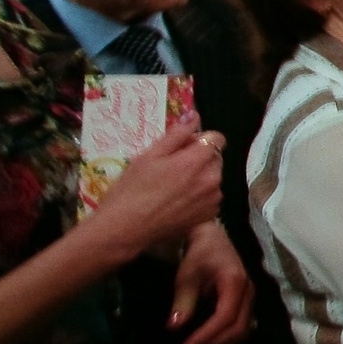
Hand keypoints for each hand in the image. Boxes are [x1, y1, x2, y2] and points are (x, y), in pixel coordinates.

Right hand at [92, 123, 224, 259]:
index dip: (200, 139)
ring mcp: (213, 198)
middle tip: (171, 167)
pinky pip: (210, 196)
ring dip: (200, 177)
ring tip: (172, 187)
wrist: (125, 228)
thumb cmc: (132, 189)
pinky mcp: (210, 215)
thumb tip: (194, 115)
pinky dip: (199, 194)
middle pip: (215, 157)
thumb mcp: (150, 155)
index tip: (182, 147)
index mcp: (198, 160)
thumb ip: (177, 134)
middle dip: (199, 158)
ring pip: (213, 177)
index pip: (217, 138)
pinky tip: (177, 201)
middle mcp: (212, 178)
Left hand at [169, 221, 254, 343]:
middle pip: (236, 329)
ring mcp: (251, 300)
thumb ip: (183, 300)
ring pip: (241, 333)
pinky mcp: (247, 305)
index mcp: (235, 283)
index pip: (225, 317)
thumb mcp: (187, 275)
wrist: (214, 240)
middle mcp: (249, 293)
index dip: (205, 337)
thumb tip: (174, 327)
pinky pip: (240, 330)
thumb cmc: (199, 254)